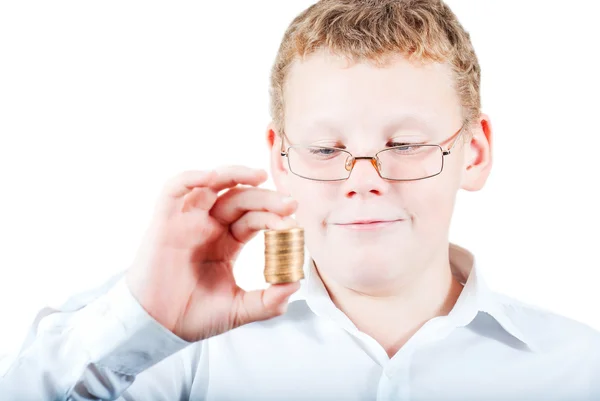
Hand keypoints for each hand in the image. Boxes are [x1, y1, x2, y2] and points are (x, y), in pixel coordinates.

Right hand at [126, 166, 299, 341]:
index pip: (255, 220)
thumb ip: (269, 302)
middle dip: (266, 199)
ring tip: (259, 176)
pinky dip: (192, 177)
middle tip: (288, 204)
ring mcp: (188, 220)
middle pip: (241, 200)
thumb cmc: (193, 316)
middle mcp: (210, 227)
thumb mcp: (239, 309)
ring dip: (235, 174)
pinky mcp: (165, 219)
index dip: (274, 219)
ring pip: (212, 185)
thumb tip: (295, 284)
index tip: (293, 225)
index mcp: (228, 243)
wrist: (157, 327)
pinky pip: (175, 188)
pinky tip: (213, 177)